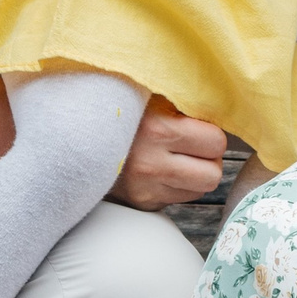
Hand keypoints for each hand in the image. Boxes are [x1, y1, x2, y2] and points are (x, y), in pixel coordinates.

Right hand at [109, 97, 228, 208]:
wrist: (76, 138)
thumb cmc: (119, 109)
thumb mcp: (148, 94)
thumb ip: (181, 98)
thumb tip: (220, 100)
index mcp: (157, 130)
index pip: (215, 142)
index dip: (212, 134)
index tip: (200, 127)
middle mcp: (151, 165)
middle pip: (213, 174)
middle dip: (210, 159)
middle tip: (197, 146)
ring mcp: (145, 189)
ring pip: (200, 190)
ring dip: (197, 174)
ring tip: (180, 156)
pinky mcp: (141, 203)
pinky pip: (180, 198)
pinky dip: (179, 184)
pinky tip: (164, 168)